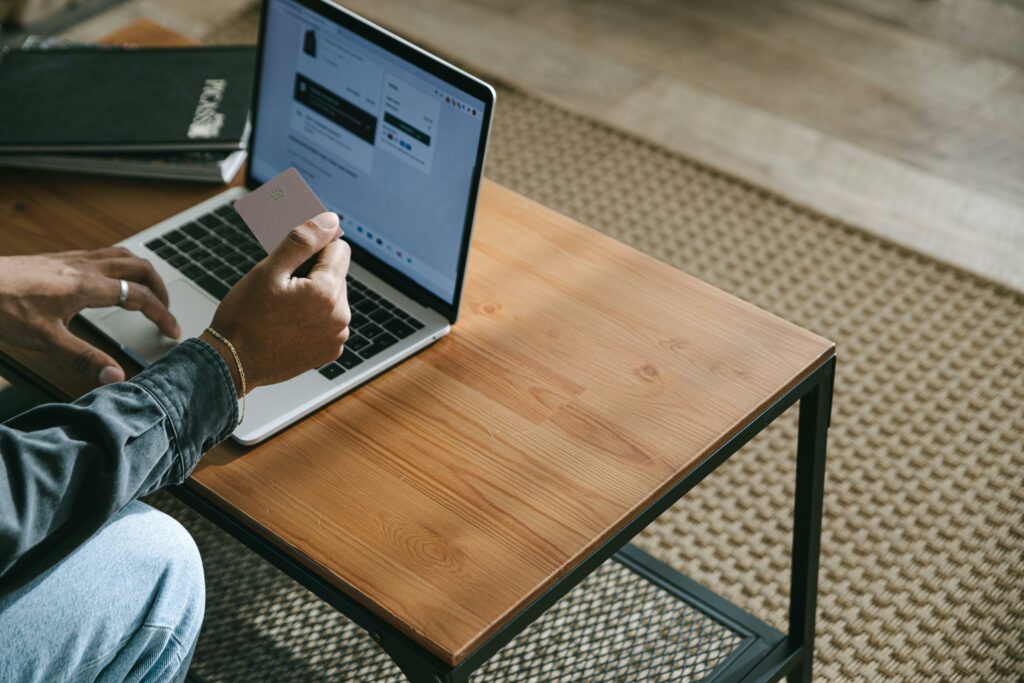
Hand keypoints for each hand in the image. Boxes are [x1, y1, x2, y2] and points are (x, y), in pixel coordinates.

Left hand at [0, 248, 179, 385]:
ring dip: (141, 271)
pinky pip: (100, 254)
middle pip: (138, 267)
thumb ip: (84, 358)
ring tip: (146, 290)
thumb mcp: (45, 340)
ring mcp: (70, 259)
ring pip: (120, 255)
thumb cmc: (2, 306)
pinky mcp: (57, 259)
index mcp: (87, 286)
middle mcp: (83, 267)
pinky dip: (118, 266)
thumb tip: (115, 376)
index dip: (162, 314)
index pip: (139, 297)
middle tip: (164, 309)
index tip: (172, 330)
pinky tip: (107, 282)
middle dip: (159, 288)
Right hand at [201, 212, 350, 394]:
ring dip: (313, 294)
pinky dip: (313, 317)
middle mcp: (340, 317)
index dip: (314, 247)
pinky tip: (287, 323)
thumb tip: (330, 221)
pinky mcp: (330, 351)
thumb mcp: (269, 270)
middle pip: (336, 274)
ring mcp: (337, 337)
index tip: (293, 255)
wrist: (231, 363)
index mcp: (328, 293)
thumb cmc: (245, 317)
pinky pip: (328, 321)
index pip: (339, 248)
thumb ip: (303, 241)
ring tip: (281, 307)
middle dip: (313, 272)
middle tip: (280, 285)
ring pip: (332, 297)